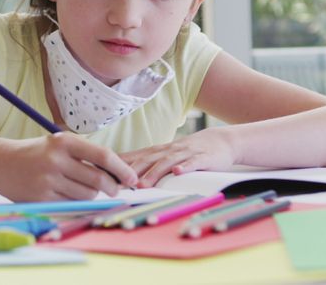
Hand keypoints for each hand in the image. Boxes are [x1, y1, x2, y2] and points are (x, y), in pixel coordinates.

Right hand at [0, 133, 137, 201]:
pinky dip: (76, 202)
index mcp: (63, 141)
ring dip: (91, 195)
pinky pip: (71, 205)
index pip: (103, 156)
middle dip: (112, 187)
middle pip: (98, 180)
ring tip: (79, 187)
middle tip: (115, 189)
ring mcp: (47, 180)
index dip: (122, 169)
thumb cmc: (37, 154)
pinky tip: (66, 194)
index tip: (132, 179)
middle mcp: (55, 159)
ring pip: (86, 195)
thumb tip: (119, 176)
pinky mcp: (40, 198)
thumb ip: (86, 157)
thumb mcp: (59, 145)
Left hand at [119, 128, 236, 187]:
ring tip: (144, 185)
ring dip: (154, 173)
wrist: (220, 141)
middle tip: (119, 184)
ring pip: (167, 162)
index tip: (105, 175)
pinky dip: (185, 167)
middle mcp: (169, 151)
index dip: (120, 166)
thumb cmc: (189, 152)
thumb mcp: (167, 156)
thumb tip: (123, 176)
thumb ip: (149, 165)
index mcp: (158, 152)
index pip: (135, 157)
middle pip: (148, 160)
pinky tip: (178, 172)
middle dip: (132, 172)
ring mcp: (186, 153)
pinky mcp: (203, 158)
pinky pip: (193, 162)